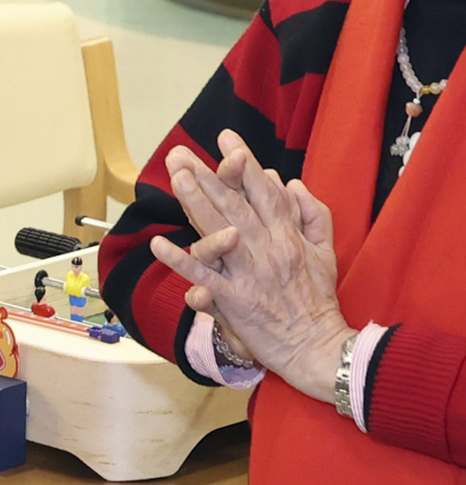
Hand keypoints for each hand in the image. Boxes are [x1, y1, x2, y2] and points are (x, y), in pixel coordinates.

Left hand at [149, 132, 352, 395]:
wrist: (318, 347)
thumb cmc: (318, 299)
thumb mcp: (325, 251)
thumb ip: (312, 214)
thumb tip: (290, 182)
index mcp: (287, 236)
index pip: (263, 192)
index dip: (243, 164)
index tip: (224, 138)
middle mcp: (267, 249)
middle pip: (233, 206)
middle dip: (207, 175)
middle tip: (180, 152)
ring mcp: (249, 274)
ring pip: (218, 232)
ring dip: (195, 204)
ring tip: (176, 179)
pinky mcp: (234, 300)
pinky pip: (204, 277)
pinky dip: (182, 260)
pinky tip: (160, 244)